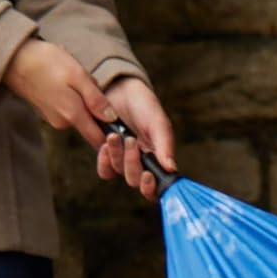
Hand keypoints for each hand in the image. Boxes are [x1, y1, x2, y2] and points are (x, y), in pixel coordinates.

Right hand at [2, 37, 119, 151]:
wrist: (12, 58)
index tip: (120, 122)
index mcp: (73, 116)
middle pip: (92, 123)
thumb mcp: (77, 75)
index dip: (112, 135)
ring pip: (80, 112)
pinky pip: (68, 106)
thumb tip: (112, 119)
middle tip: (91, 82)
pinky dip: (71, 94)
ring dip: (84, 97)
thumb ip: (96, 99)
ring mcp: (54, 118)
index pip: (99, 139)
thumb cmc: (46, 62)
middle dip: (97, 106)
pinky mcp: (47, 111)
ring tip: (72, 75)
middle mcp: (63, 123)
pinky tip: (61, 78)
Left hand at [97, 77, 177, 203]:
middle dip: (132, 164)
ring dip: (118, 155)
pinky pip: (105, 171)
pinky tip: (106, 144)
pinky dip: (104, 161)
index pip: (157, 187)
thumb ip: (165, 145)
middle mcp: (142, 164)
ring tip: (116, 134)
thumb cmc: (144, 105)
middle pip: (135, 181)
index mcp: (158, 159)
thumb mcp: (158, 122)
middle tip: (131, 140)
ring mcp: (123, 161)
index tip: (148, 176)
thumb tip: (172, 169)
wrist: (120, 88)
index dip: (152, 189)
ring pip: (120, 173)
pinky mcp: (106, 155)